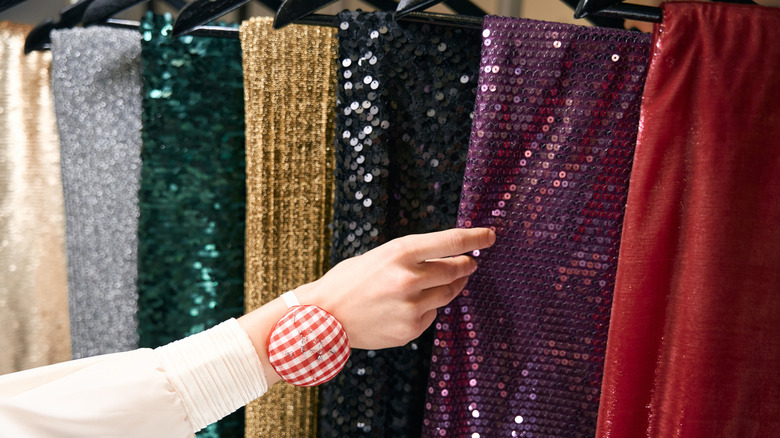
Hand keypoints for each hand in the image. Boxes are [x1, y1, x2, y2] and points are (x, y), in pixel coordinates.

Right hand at [294, 227, 495, 349]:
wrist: (323, 317)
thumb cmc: (350, 281)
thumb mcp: (380, 256)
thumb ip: (414, 258)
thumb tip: (451, 259)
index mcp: (400, 253)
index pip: (451, 242)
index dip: (476, 238)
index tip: (490, 236)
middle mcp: (409, 279)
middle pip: (456, 269)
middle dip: (466, 265)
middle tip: (469, 263)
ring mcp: (411, 307)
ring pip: (448, 294)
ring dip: (450, 287)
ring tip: (437, 283)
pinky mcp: (410, 329)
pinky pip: (431, 315)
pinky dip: (426, 309)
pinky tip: (405, 308)